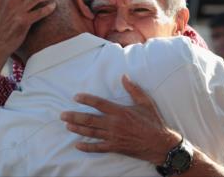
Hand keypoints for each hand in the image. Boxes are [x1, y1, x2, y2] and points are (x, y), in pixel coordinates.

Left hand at [60, 75, 181, 164]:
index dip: (86, 99)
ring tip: (66, 125)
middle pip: (89, 119)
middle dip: (74, 116)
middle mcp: (114, 124)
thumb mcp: (145, 102)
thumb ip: (133, 89)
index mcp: (120, 111)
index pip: (99, 103)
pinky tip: (77, 145)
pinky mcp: (115, 147)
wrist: (160, 143)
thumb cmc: (153, 122)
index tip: (76, 97)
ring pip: (91, 132)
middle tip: (62, 114)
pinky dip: (87, 147)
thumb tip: (124, 76)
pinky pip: (98, 148)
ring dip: (77, 129)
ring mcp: (113, 137)